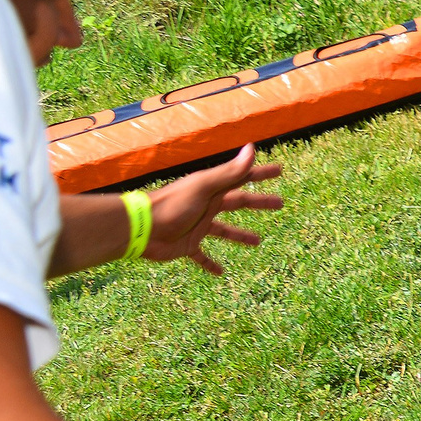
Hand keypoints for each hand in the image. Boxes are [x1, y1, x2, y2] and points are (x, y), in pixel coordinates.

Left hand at [142, 145, 281, 275]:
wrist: (141, 228)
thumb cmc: (172, 206)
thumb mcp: (204, 187)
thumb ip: (229, 172)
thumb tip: (252, 148)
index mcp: (211, 190)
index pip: (242, 179)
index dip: (260, 174)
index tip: (279, 171)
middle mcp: (206, 206)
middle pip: (238, 203)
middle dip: (259, 203)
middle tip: (280, 204)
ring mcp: (198, 226)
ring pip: (224, 231)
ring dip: (240, 235)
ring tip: (258, 242)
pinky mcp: (187, 245)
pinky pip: (202, 255)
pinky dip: (210, 263)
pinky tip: (220, 273)